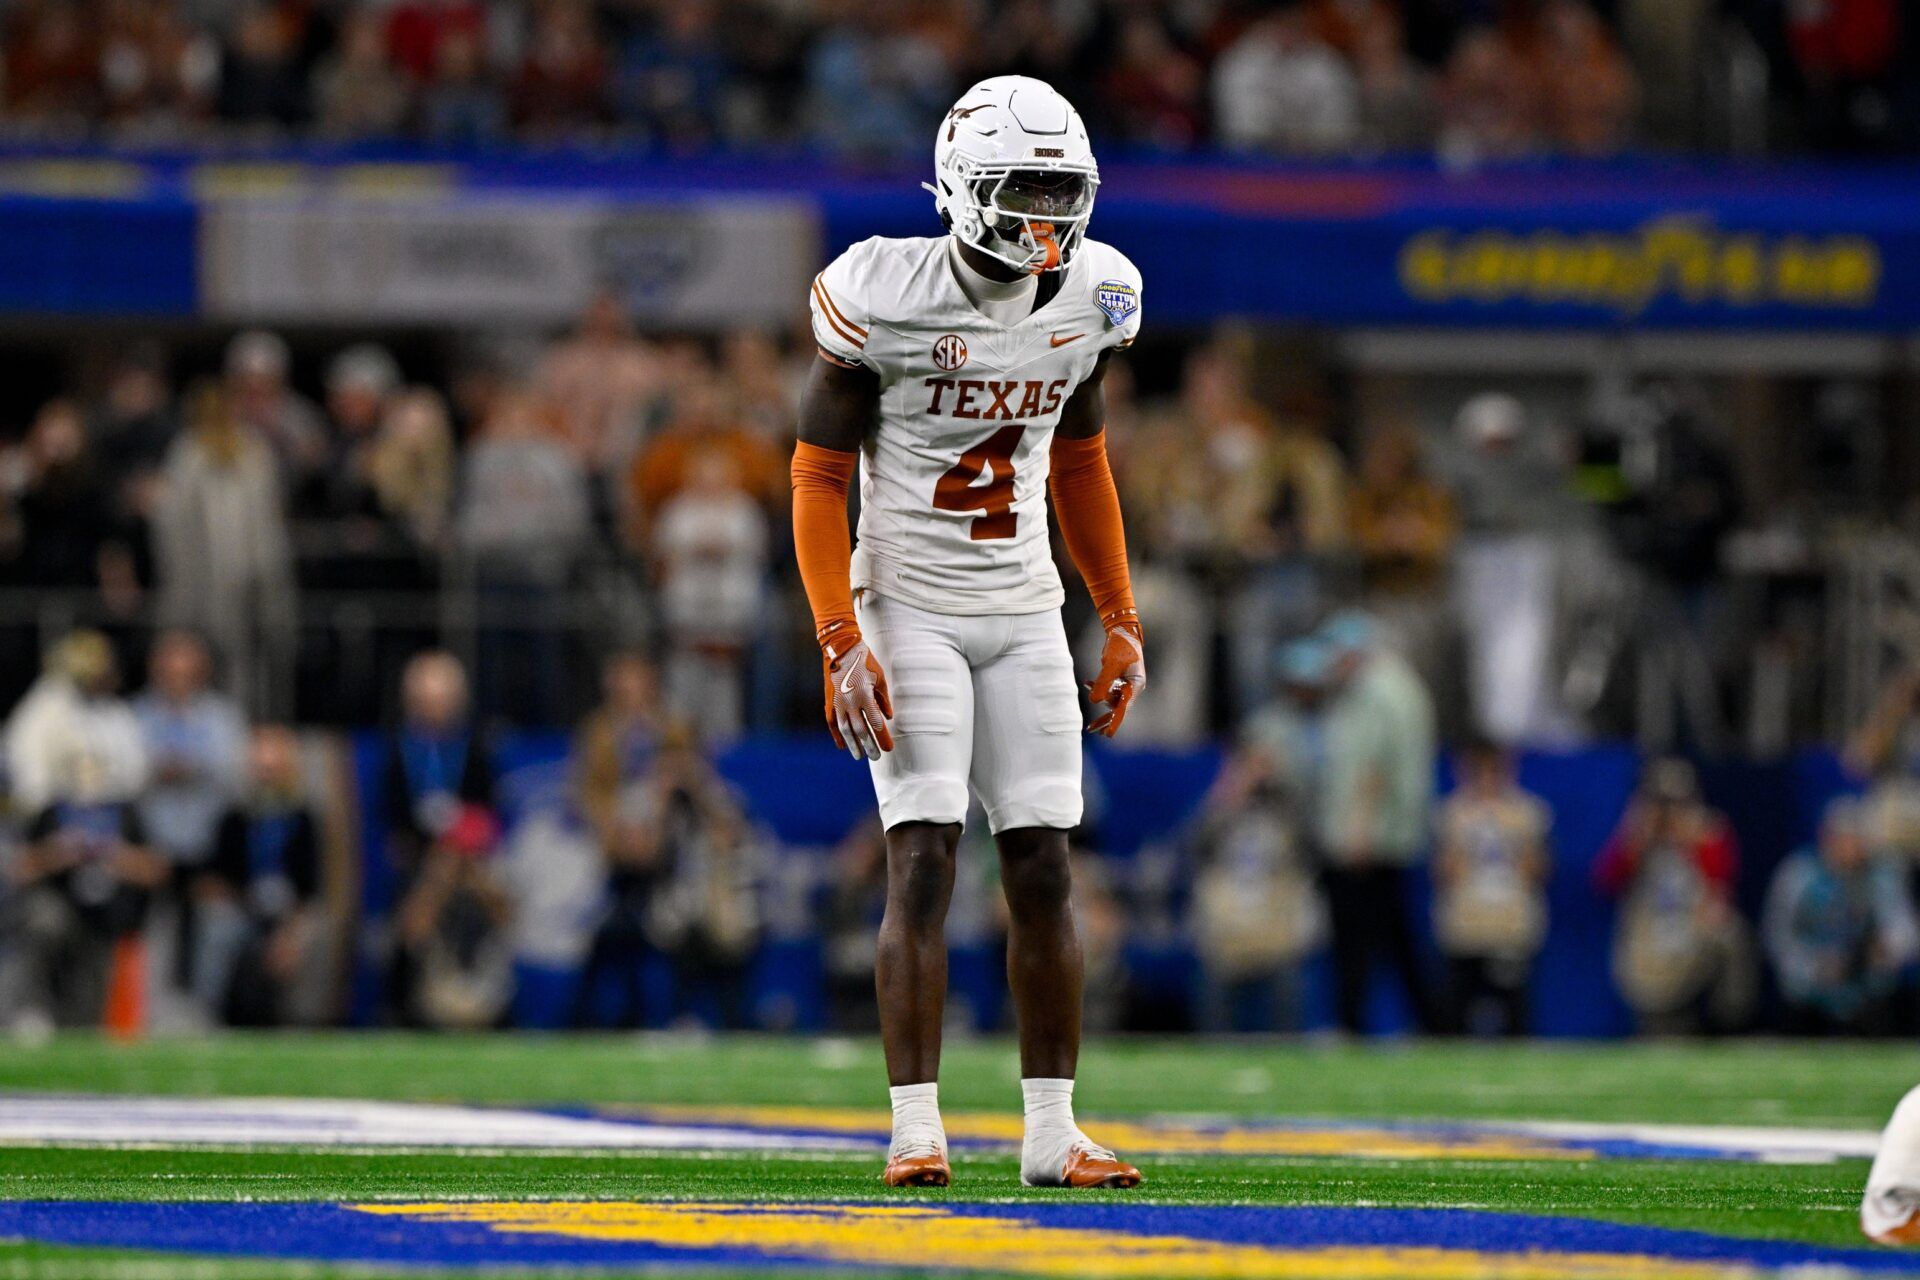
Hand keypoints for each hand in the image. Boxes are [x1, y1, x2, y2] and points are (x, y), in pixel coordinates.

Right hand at [819, 621, 892, 759]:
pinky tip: (842, 746)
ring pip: (846, 730)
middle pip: (861, 730)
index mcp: (865, 696)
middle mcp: (850, 702)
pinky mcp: (829, 701)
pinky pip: (832, 722)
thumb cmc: (864, 662)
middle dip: (870, 745)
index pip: (875, 723)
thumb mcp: (880, 679)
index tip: (889, 749)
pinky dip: (837, 735)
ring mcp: (837, 703)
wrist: (840, 649)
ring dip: (853, 744)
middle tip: (877, 757)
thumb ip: (883, 700)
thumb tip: (888, 717)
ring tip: (859, 756)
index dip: (883, 738)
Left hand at [1086, 608, 1144, 736]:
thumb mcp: (1111, 665)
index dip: (1115, 722)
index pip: (1124, 708)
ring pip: (1111, 698)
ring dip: (1099, 695)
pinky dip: (1098, 687)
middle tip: (1092, 730)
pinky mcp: (1119, 678)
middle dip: (1105, 717)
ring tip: (1088, 685)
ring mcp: (1126, 683)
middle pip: (1118, 707)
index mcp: (1135, 685)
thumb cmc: (1121, 645)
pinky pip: (1108, 688)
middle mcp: (1133, 686)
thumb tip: (1094, 702)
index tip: (1108, 735)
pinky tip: (1087, 682)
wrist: (1123, 629)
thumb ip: (1103, 683)